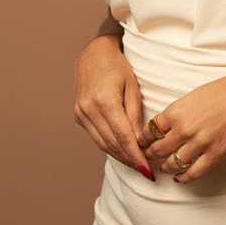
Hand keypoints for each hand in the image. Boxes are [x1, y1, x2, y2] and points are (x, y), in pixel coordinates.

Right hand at [73, 35, 155, 180]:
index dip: (135, 155)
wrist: (93, 54)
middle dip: (129, 159)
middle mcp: (89, 109)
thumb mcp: (132, 86)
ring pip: (102, 143)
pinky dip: (109, 146)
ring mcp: (81, 113)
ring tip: (136, 165)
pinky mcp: (78, 115)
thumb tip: (140, 140)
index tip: (147, 169)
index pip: (122, 136)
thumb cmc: (117, 66)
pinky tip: (122, 151)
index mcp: (105, 100)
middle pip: (112, 143)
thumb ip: (134, 114)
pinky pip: (95, 136)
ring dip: (119, 156)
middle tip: (146, 171)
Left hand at [136, 66, 225, 184]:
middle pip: (157, 149)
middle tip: (149, 157)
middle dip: (150, 155)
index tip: (143, 143)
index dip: (144, 139)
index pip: (150, 131)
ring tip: (164, 168)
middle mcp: (184, 128)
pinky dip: (183, 179)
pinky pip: (193, 173)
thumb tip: (167, 125)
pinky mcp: (215, 154)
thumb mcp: (195, 95)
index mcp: (177, 110)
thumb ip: (179, 111)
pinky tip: (180, 178)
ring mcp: (200, 143)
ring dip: (165, 168)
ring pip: (172, 164)